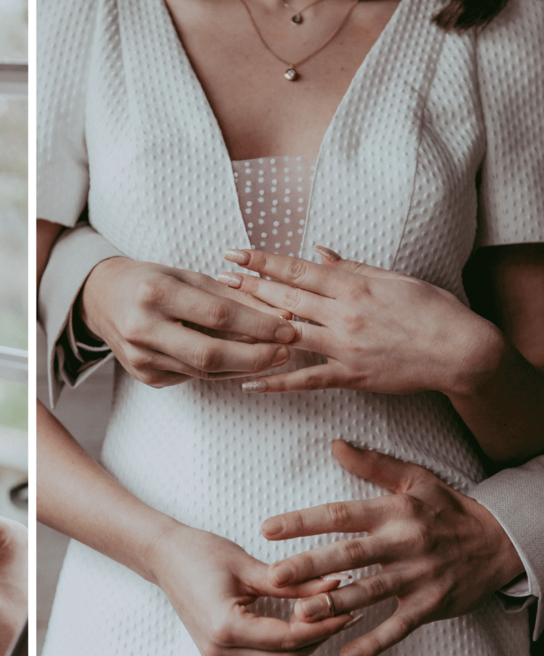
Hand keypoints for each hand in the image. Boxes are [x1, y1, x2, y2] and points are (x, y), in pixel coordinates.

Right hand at [80, 257, 297, 387]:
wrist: (102, 300)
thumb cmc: (150, 282)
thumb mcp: (186, 276)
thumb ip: (230, 296)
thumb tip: (278, 315)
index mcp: (154, 292)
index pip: (218, 315)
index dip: (258, 324)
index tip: (288, 326)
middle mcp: (143, 328)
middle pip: (211, 353)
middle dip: (256, 356)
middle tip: (286, 351)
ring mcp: (141, 357)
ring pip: (205, 370)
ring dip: (244, 365)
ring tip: (272, 356)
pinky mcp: (145, 376)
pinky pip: (193, 376)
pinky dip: (221, 369)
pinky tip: (240, 362)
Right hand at [148, 523, 358, 655]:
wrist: (163, 556)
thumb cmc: (200, 553)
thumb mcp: (249, 565)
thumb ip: (293, 582)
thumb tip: (335, 585)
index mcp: (225, 627)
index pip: (289, 638)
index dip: (323, 626)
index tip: (346, 610)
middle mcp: (219, 649)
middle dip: (317, 639)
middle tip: (339, 613)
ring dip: (298, 651)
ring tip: (316, 622)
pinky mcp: (215, 655)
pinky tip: (290, 633)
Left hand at [218, 247, 503, 395]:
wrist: (461, 351)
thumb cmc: (430, 310)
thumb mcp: (393, 279)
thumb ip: (350, 268)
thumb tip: (316, 252)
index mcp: (353, 286)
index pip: (298, 269)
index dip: (262, 261)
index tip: (235, 253)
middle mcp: (344, 314)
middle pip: (286, 298)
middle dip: (248, 288)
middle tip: (215, 280)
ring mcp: (345, 347)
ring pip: (289, 334)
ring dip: (254, 327)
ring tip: (222, 321)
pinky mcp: (350, 376)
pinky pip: (306, 379)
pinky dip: (276, 381)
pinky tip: (248, 381)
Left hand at [262, 441, 524, 655]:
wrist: (501, 543)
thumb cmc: (448, 509)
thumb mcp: (415, 479)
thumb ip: (373, 464)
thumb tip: (334, 444)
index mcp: (393, 512)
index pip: (340, 514)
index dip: (303, 521)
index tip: (267, 529)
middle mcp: (403, 543)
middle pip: (349, 555)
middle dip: (310, 566)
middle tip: (274, 575)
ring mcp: (417, 577)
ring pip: (370, 593)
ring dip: (335, 604)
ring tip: (301, 614)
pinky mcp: (431, 605)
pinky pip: (399, 627)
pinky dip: (374, 642)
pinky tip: (346, 655)